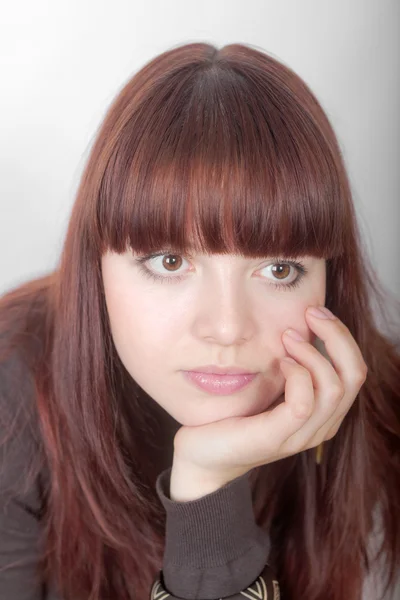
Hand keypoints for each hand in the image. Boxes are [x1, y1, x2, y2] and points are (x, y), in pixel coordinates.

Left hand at [172, 305, 367, 488]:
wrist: (203, 455)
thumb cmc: (236, 414)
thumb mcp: (271, 384)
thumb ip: (292, 363)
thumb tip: (301, 322)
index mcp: (325, 413)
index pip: (355, 370)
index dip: (342, 336)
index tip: (316, 311)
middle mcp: (321, 426)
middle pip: (354, 376)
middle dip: (337, 336)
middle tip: (310, 313)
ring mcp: (300, 436)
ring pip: (334, 388)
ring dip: (312, 353)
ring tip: (287, 337)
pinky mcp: (276, 438)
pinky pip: (303, 403)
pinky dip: (297, 375)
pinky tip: (281, 362)